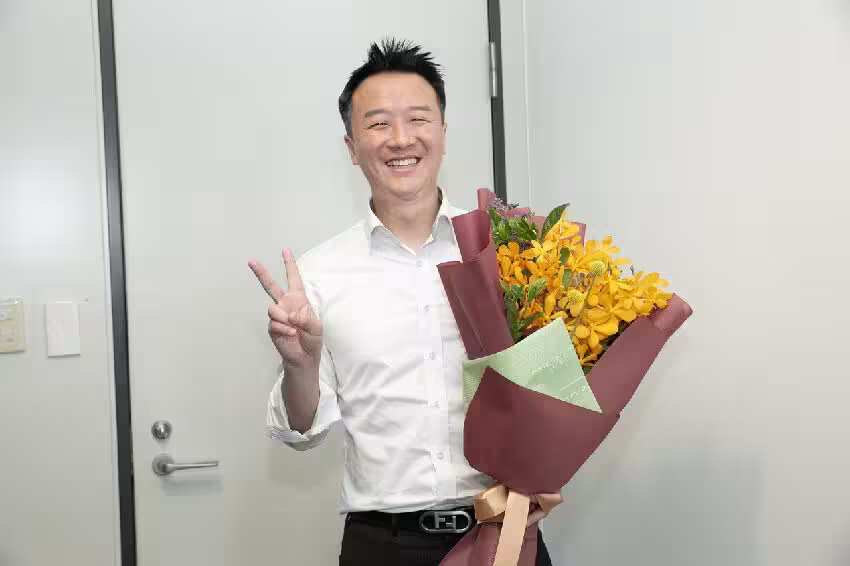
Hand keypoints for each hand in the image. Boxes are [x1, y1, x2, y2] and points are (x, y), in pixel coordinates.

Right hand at [249, 249, 322, 370]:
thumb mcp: (316, 327)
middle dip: (261, 273)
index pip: (293, 279)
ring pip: (272, 308)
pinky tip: (290, 334)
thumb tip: (291, 315)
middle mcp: (285, 304)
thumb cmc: (312, 340)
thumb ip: (306, 318)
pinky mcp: (272, 327)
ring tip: (293, 328)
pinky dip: (284, 329)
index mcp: (298, 300)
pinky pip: (274, 323)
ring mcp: (277, 316)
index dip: (290, 265)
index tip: (285, 250)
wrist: (304, 357)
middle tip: (251, 261)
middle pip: (271, 286)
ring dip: (284, 318)